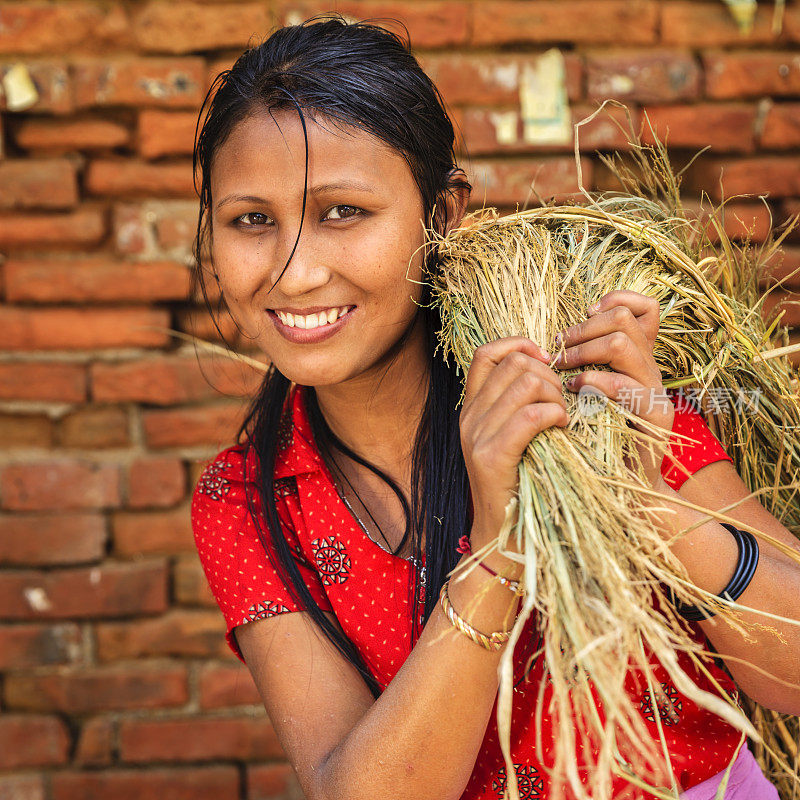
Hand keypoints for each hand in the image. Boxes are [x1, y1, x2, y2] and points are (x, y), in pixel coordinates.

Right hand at [460, 337, 568, 551]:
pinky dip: (555, 415)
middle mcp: (469, 416)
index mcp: (472, 407)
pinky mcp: (491, 456)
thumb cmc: (519, 483)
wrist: (501, 534)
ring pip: (527, 384)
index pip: (487, 352)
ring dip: (557, 396)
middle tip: (562, 403)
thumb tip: (548, 369)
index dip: (520, 345)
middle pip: (515, 364)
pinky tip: (561, 428)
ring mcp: (476, 435)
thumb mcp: (512, 437)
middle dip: (550, 377)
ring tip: (563, 418)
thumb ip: (519, 405)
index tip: (546, 362)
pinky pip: (530, 415)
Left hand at [550, 290, 673, 488]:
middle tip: (559, 348)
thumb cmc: (596, 440)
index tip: (585, 314)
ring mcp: (656, 390)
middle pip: (623, 320)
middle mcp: (650, 369)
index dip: (617, 300)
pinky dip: (594, 383)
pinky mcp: (656, 416)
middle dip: (583, 330)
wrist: (624, 487)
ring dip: (583, 352)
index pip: (645, 309)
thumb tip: (557, 340)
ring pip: (621, 344)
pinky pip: (625, 385)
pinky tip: (575, 392)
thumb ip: (583, 366)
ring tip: (563, 371)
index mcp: (638, 359)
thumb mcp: (589, 395)